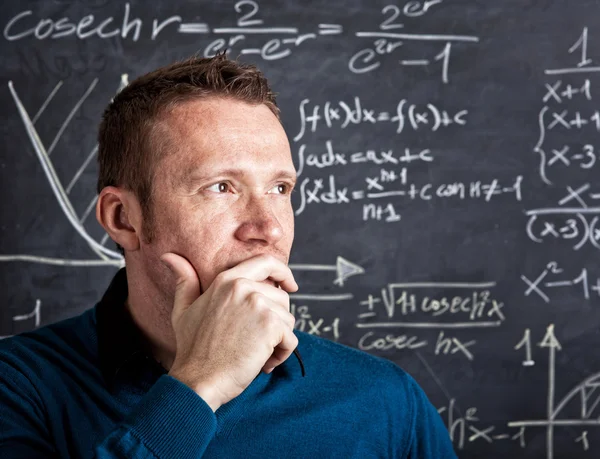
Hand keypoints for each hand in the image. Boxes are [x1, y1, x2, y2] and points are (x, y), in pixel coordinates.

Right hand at [160, 253, 298, 411]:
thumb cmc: (192, 349)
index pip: (266, 262)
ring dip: (278, 340)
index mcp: (227, 280)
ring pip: (288, 319)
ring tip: (256, 354)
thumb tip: (169, 256)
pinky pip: (291, 338)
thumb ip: (184, 280)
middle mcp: (244, 287)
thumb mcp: (184, 309)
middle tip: (256, 342)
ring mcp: (258, 304)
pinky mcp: (270, 325)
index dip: (283, 272)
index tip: (290, 286)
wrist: (198, 380)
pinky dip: (282, 354)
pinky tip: (263, 363)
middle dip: (276, 321)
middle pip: (281, 298)